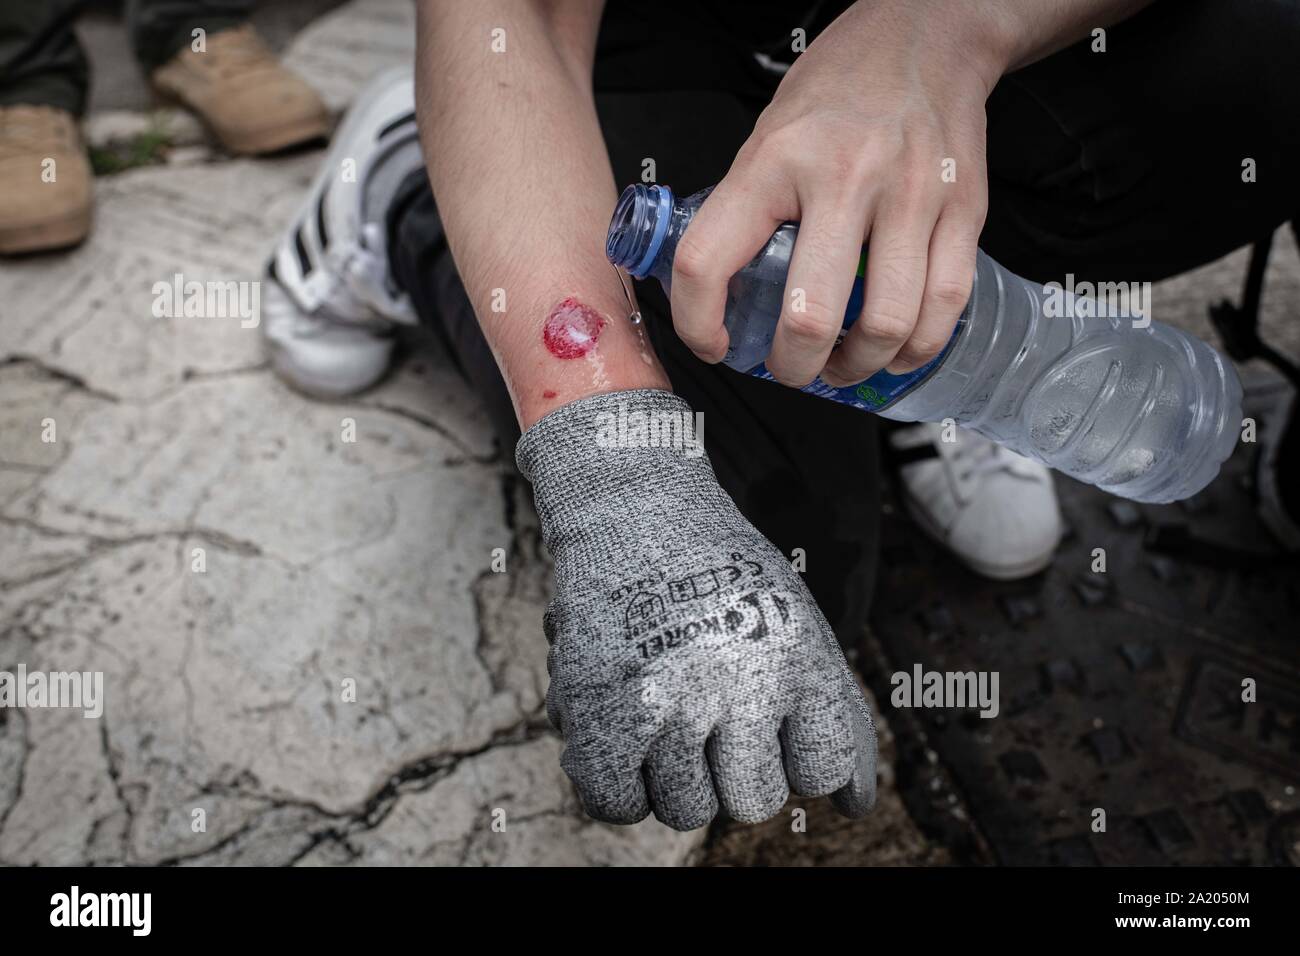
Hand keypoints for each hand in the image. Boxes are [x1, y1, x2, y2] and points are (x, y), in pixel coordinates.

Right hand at [516, 390, 875, 829]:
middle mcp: (738, 680)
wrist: (632, 510)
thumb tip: (856, 807)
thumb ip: (840, 715)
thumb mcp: (801, 626)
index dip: (797, 756)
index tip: (772, 717)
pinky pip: (617, 804)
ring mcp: (668, 697)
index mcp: (798, 657)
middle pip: (753, 803)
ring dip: (676, 778)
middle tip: (713, 715)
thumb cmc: (726, 578)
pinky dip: (621, 787)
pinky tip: (631, 742)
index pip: (822, 771)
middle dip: (736, 772)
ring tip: (669, 715)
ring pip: (686, 811)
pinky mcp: (600, 706)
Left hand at [669, 0, 1004, 386]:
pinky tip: (897, 349)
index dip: (698, 322)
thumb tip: (718, 290)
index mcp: (775, 160)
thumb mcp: (766, 136)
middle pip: (809, 314)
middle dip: (793, 366)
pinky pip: (944, 304)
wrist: (927, 35)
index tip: (713, 343)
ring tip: (843, 365)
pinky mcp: (963, 209)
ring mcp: (910, 195)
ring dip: (857, 366)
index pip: (709, 260)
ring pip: (885, 323)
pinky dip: (916, 347)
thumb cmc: (840, 89)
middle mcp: (844, 177)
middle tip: (790, 369)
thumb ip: (743, 211)